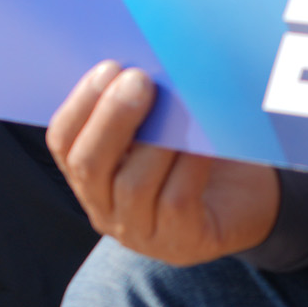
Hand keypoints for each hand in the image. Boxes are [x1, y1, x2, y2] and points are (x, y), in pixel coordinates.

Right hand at [47, 62, 282, 264]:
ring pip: (133, 185)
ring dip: (153, 139)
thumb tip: (139, 63)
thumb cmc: (192, 153)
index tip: (108, 68)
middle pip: (89, 165)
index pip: (62, 142)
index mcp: (89, 176)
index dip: (80, 103)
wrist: (244, 200)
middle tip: (140, 79)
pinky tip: (203, 140)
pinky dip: (188, 164)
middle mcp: (106, 209)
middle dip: (112, 117)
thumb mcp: (155, 130)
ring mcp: (142, 232)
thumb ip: (137, 107)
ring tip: (177, 104)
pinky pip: (177, 200)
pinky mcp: (183, 243)